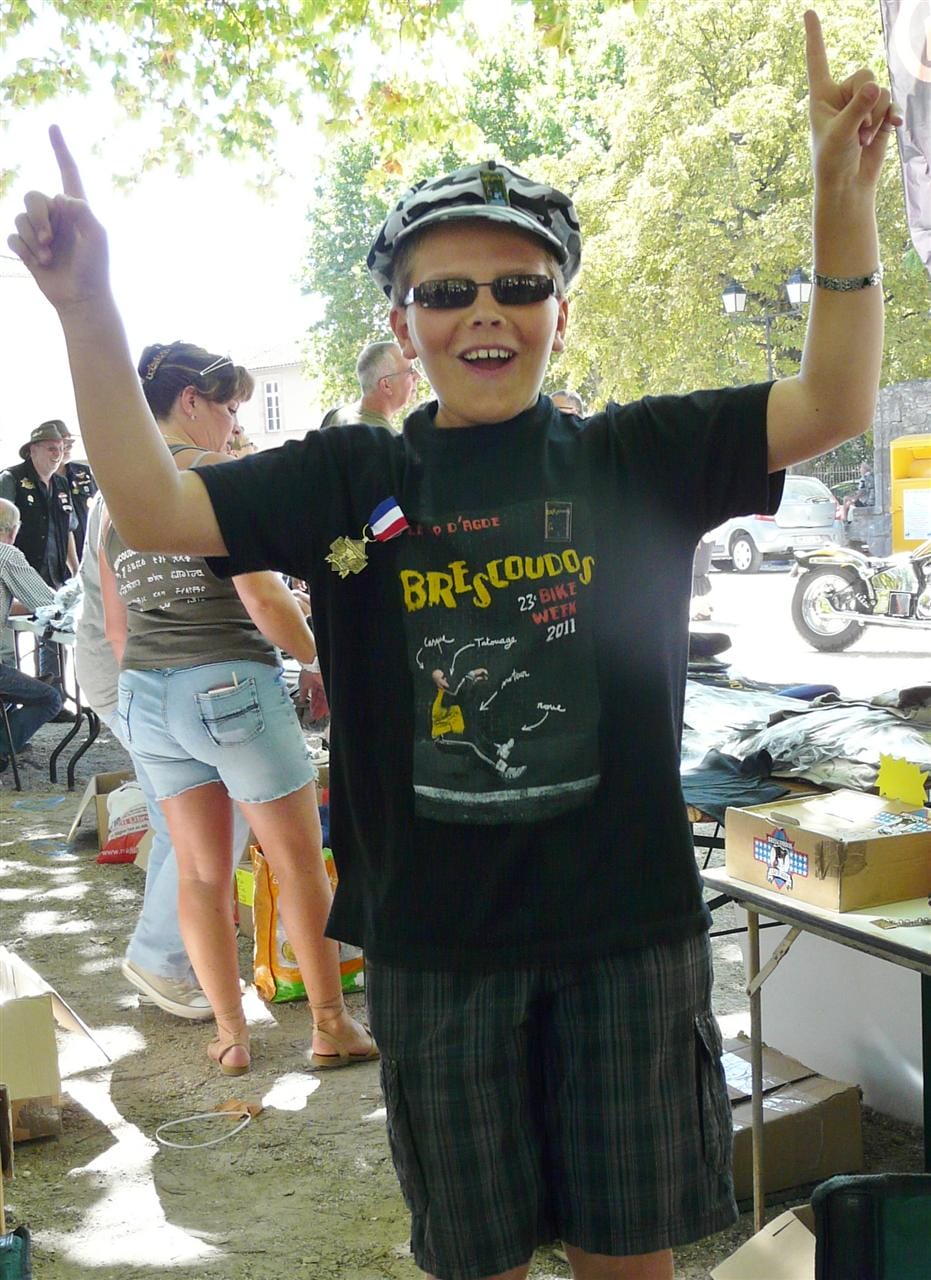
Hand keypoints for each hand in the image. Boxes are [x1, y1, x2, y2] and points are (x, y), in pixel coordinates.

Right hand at [6, 126, 109, 311]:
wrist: (82, 299)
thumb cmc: (95, 269)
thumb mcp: (97, 238)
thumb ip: (83, 213)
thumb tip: (60, 197)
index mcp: (76, 208)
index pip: (68, 173)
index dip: (60, 150)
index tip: (53, 127)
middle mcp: (57, 215)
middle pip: (32, 196)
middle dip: (38, 217)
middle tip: (51, 240)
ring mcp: (41, 231)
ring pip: (20, 217)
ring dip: (33, 238)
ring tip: (49, 257)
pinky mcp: (29, 248)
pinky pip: (14, 236)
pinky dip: (24, 249)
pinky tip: (39, 263)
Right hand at [299, 670, 329, 722]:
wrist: (312, 665)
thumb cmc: (307, 669)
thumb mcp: (302, 683)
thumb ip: (303, 692)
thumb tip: (301, 699)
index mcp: (313, 683)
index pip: (314, 696)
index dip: (313, 705)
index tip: (312, 711)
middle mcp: (320, 685)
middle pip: (320, 700)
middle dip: (318, 709)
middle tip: (316, 716)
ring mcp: (325, 686)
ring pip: (324, 700)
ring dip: (321, 709)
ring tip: (320, 716)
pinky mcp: (329, 686)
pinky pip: (328, 698)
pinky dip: (326, 706)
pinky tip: (325, 711)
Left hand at [805, 10, 900, 192]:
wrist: (847, 185)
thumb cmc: (833, 162)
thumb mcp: (841, 135)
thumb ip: (858, 110)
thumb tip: (875, 87)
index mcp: (821, 96)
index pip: (818, 61)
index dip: (815, 36)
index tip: (808, 12)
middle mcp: (841, 95)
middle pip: (864, 75)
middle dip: (866, 103)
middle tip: (857, 132)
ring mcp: (861, 104)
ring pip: (881, 90)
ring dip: (876, 117)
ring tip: (863, 140)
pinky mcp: (877, 115)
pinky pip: (891, 103)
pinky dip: (891, 116)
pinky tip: (893, 128)